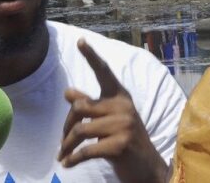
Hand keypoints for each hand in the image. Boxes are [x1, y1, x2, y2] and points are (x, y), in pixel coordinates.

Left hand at [59, 39, 167, 182]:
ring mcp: (123, 125)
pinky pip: (86, 150)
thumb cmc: (125, 140)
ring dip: (66, 145)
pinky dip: (72, 159)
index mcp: (120, 97)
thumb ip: (91, 106)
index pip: (104, 73)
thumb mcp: (111, 119)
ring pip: (80, 130)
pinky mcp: (120, 144)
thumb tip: (68, 92)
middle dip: (66, 126)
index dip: (91, 56)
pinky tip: (67, 164)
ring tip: (62, 155)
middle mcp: (123, 106)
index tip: (80, 41)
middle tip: (62, 142)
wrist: (147, 167)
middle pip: (79, 107)